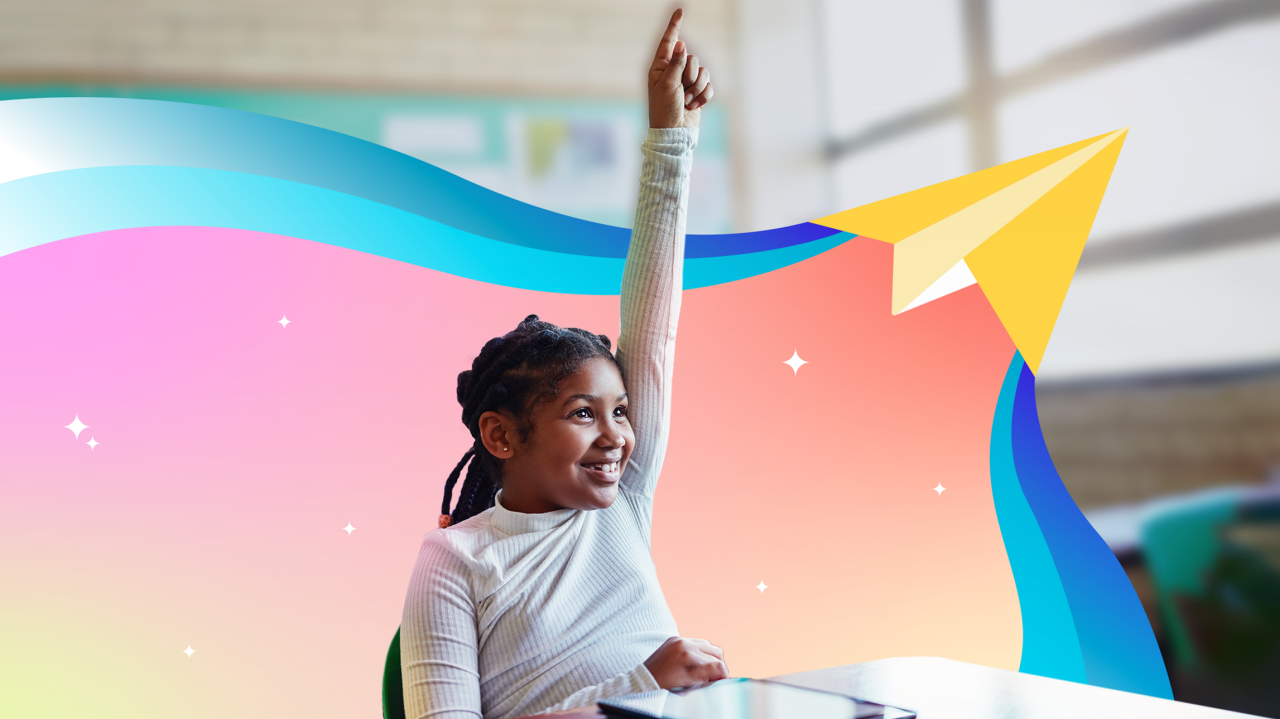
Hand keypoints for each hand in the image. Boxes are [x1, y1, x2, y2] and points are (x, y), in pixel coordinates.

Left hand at [643, 636, 728, 688]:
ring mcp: (679, 639)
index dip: (723, 674)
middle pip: (715, 652)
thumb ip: (707, 677)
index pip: (717, 664)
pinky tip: (695, 662)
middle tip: (716, 676)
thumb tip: (723, 675)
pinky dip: (699, 652)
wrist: (643, 679)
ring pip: (707, 645)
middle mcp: (684, 643)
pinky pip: (695, 642)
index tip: (722, 681)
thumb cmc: (664, 686)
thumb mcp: (688, 685)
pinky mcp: (674, 638)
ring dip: (710, 657)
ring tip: (705, 670)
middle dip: (719, 665)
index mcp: (688, 656)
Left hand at [647, 9, 713, 128]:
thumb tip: (680, 43)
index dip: (674, 26)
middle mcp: (673, 71)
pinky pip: (709, 85)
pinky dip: (703, 96)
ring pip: (702, 71)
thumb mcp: (667, 85)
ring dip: (697, 88)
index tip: (680, 11)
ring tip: (687, 101)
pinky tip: (694, 106)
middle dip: (690, 75)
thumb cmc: (664, 110)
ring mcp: (686, 81)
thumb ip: (675, 63)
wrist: (675, 134)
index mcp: (660, 67)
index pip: (668, 42)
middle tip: (682, 90)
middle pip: (691, 58)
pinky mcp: (698, 92)